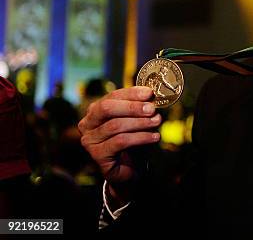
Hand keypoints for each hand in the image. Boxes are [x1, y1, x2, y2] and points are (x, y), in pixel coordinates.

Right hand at [78, 86, 160, 202]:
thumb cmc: (133, 140)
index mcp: (95, 110)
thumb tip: (151, 95)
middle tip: (151, 109)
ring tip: (156, 122)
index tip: (149, 93)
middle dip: (132, 107)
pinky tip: (154, 137)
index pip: (112, 96)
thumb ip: (140, 107)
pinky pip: (120, 142)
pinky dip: (140, 137)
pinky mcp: (97, 155)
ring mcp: (90, 140)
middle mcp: (88, 124)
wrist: (130, 168)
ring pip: (115, 125)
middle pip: (107, 109)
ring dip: (140, 123)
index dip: (131, 93)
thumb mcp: (136, 120)